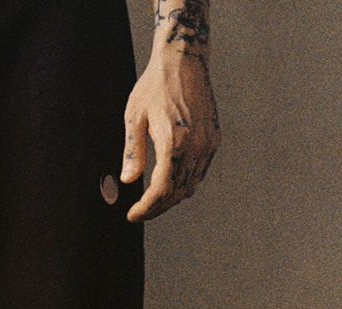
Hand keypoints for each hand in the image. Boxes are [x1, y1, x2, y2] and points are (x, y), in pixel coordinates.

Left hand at [120, 49, 219, 221]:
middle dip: (156, 208)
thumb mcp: (135, 117)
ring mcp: (208, 143)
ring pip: (190, 186)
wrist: (184, 60)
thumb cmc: (155, 85)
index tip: (132, 216)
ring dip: (170, 199)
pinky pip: (199, 172)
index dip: (146, 208)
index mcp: (174, 142)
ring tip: (151, 204)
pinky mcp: (213, 139)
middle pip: (176, 193)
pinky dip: (184, 184)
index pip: (161, 190)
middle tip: (139, 213)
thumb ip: (133, 151)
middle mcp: (196, 146)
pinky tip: (170, 186)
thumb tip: (128, 180)